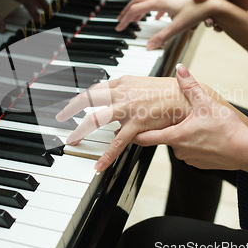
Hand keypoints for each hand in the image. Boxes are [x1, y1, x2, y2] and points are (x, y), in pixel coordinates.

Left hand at [56, 75, 191, 170]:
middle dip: (70, 108)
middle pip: (88, 98)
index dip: (81, 97)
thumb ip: (128, 92)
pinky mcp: (138, 124)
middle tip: (60, 116)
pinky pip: (118, 142)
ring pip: (97, 119)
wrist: (187, 97)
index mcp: (123, 82)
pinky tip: (99, 165)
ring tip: (71, 141)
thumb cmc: (171, 91)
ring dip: (81, 130)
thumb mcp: (144, 84)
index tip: (72, 104)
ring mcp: (128, 108)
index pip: (96, 88)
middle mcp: (122, 92)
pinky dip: (107, 155)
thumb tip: (115, 103)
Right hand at [116, 0, 198, 48]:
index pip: (135, 10)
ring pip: (145, 1)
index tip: (119, 28)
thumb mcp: (177, 27)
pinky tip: (155, 18)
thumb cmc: (196, 12)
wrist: (211, 2)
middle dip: (126, 12)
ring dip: (136, 10)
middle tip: (120, 22)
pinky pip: (155, 3)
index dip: (125, 19)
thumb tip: (149, 47)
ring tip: (133, 20)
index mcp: (159, 2)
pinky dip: (149, 10)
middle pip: (136, 2)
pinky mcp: (172, 0)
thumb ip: (162, 37)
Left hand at [133, 64, 247, 169]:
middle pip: (165, 138)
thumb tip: (180, 69)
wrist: (247, 151)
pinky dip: (197, 145)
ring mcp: (190, 159)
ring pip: (181, 145)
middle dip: (170, 128)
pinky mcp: (201, 164)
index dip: (134, 133)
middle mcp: (179, 150)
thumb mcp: (206, 103)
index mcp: (175, 135)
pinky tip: (208, 137)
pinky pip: (193, 153)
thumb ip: (190, 86)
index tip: (124, 131)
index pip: (145, 137)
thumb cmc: (227, 129)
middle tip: (180, 118)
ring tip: (201, 127)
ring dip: (185, 136)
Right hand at [191, 0, 247, 31]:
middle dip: (202, 20)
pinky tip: (221, 28)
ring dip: (211, 24)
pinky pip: (224, 24)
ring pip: (213, 20)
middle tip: (206, 21)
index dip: (193, 12)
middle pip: (204, 15)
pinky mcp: (232, 15)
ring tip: (213, 24)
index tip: (190, 18)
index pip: (198, 5)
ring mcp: (224, 9)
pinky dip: (221, 28)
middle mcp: (216, 2)